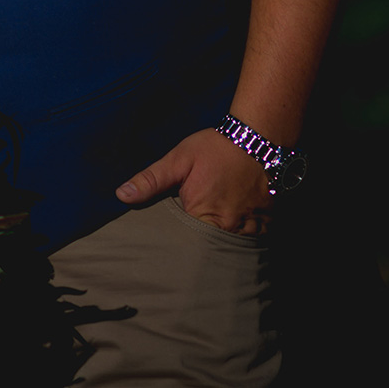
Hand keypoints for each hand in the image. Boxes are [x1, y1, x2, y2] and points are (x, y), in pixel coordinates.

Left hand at [116, 128, 274, 235]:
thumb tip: (121, 195)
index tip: (171, 245)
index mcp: (204, 213)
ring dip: (224, 243)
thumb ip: (150, 181)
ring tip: (214, 237)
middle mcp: (230, 225)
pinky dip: (244, 237)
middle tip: (191, 244)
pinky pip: (254, 239)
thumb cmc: (214, 148)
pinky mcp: (267, 221)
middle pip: (211, 249)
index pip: (187, 245)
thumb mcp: (178, 160)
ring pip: (234, 246)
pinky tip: (236, 229)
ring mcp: (251, 225)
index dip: (178, 246)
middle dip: (201, 249)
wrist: (257, 138)